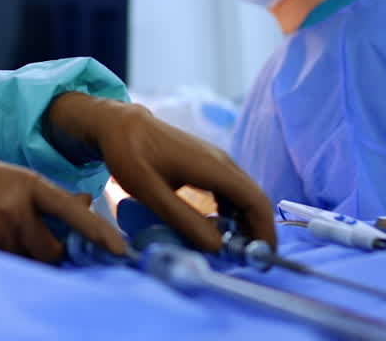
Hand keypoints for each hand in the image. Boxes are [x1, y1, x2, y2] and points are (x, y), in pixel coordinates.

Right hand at [0, 153, 127, 263]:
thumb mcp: (6, 175)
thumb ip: (44, 193)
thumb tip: (85, 202)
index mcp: (26, 184)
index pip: (73, 212)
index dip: (99, 233)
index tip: (121, 252)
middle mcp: (15, 210)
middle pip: (53, 250)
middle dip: (53, 255)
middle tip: (38, 248)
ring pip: (28, 263)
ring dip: (26, 261)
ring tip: (3, 241)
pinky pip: (3, 269)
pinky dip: (4, 266)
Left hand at [45, 93, 276, 251]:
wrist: (120, 125)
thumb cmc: (131, 155)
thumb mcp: (151, 193)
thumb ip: (184, 219)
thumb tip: (217, 246)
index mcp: (214, 167)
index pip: (255, 201)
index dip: (264, 231)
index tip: (262, 259)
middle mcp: (222, 162)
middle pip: (253, 199)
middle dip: (255, 231)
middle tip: (244, 261)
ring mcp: (216, 160)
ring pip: (242, 195)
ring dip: (242, 222)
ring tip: (229, 249)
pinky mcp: (207, 164)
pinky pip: (229, 190)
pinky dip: (230, 211)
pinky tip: (215, 227)